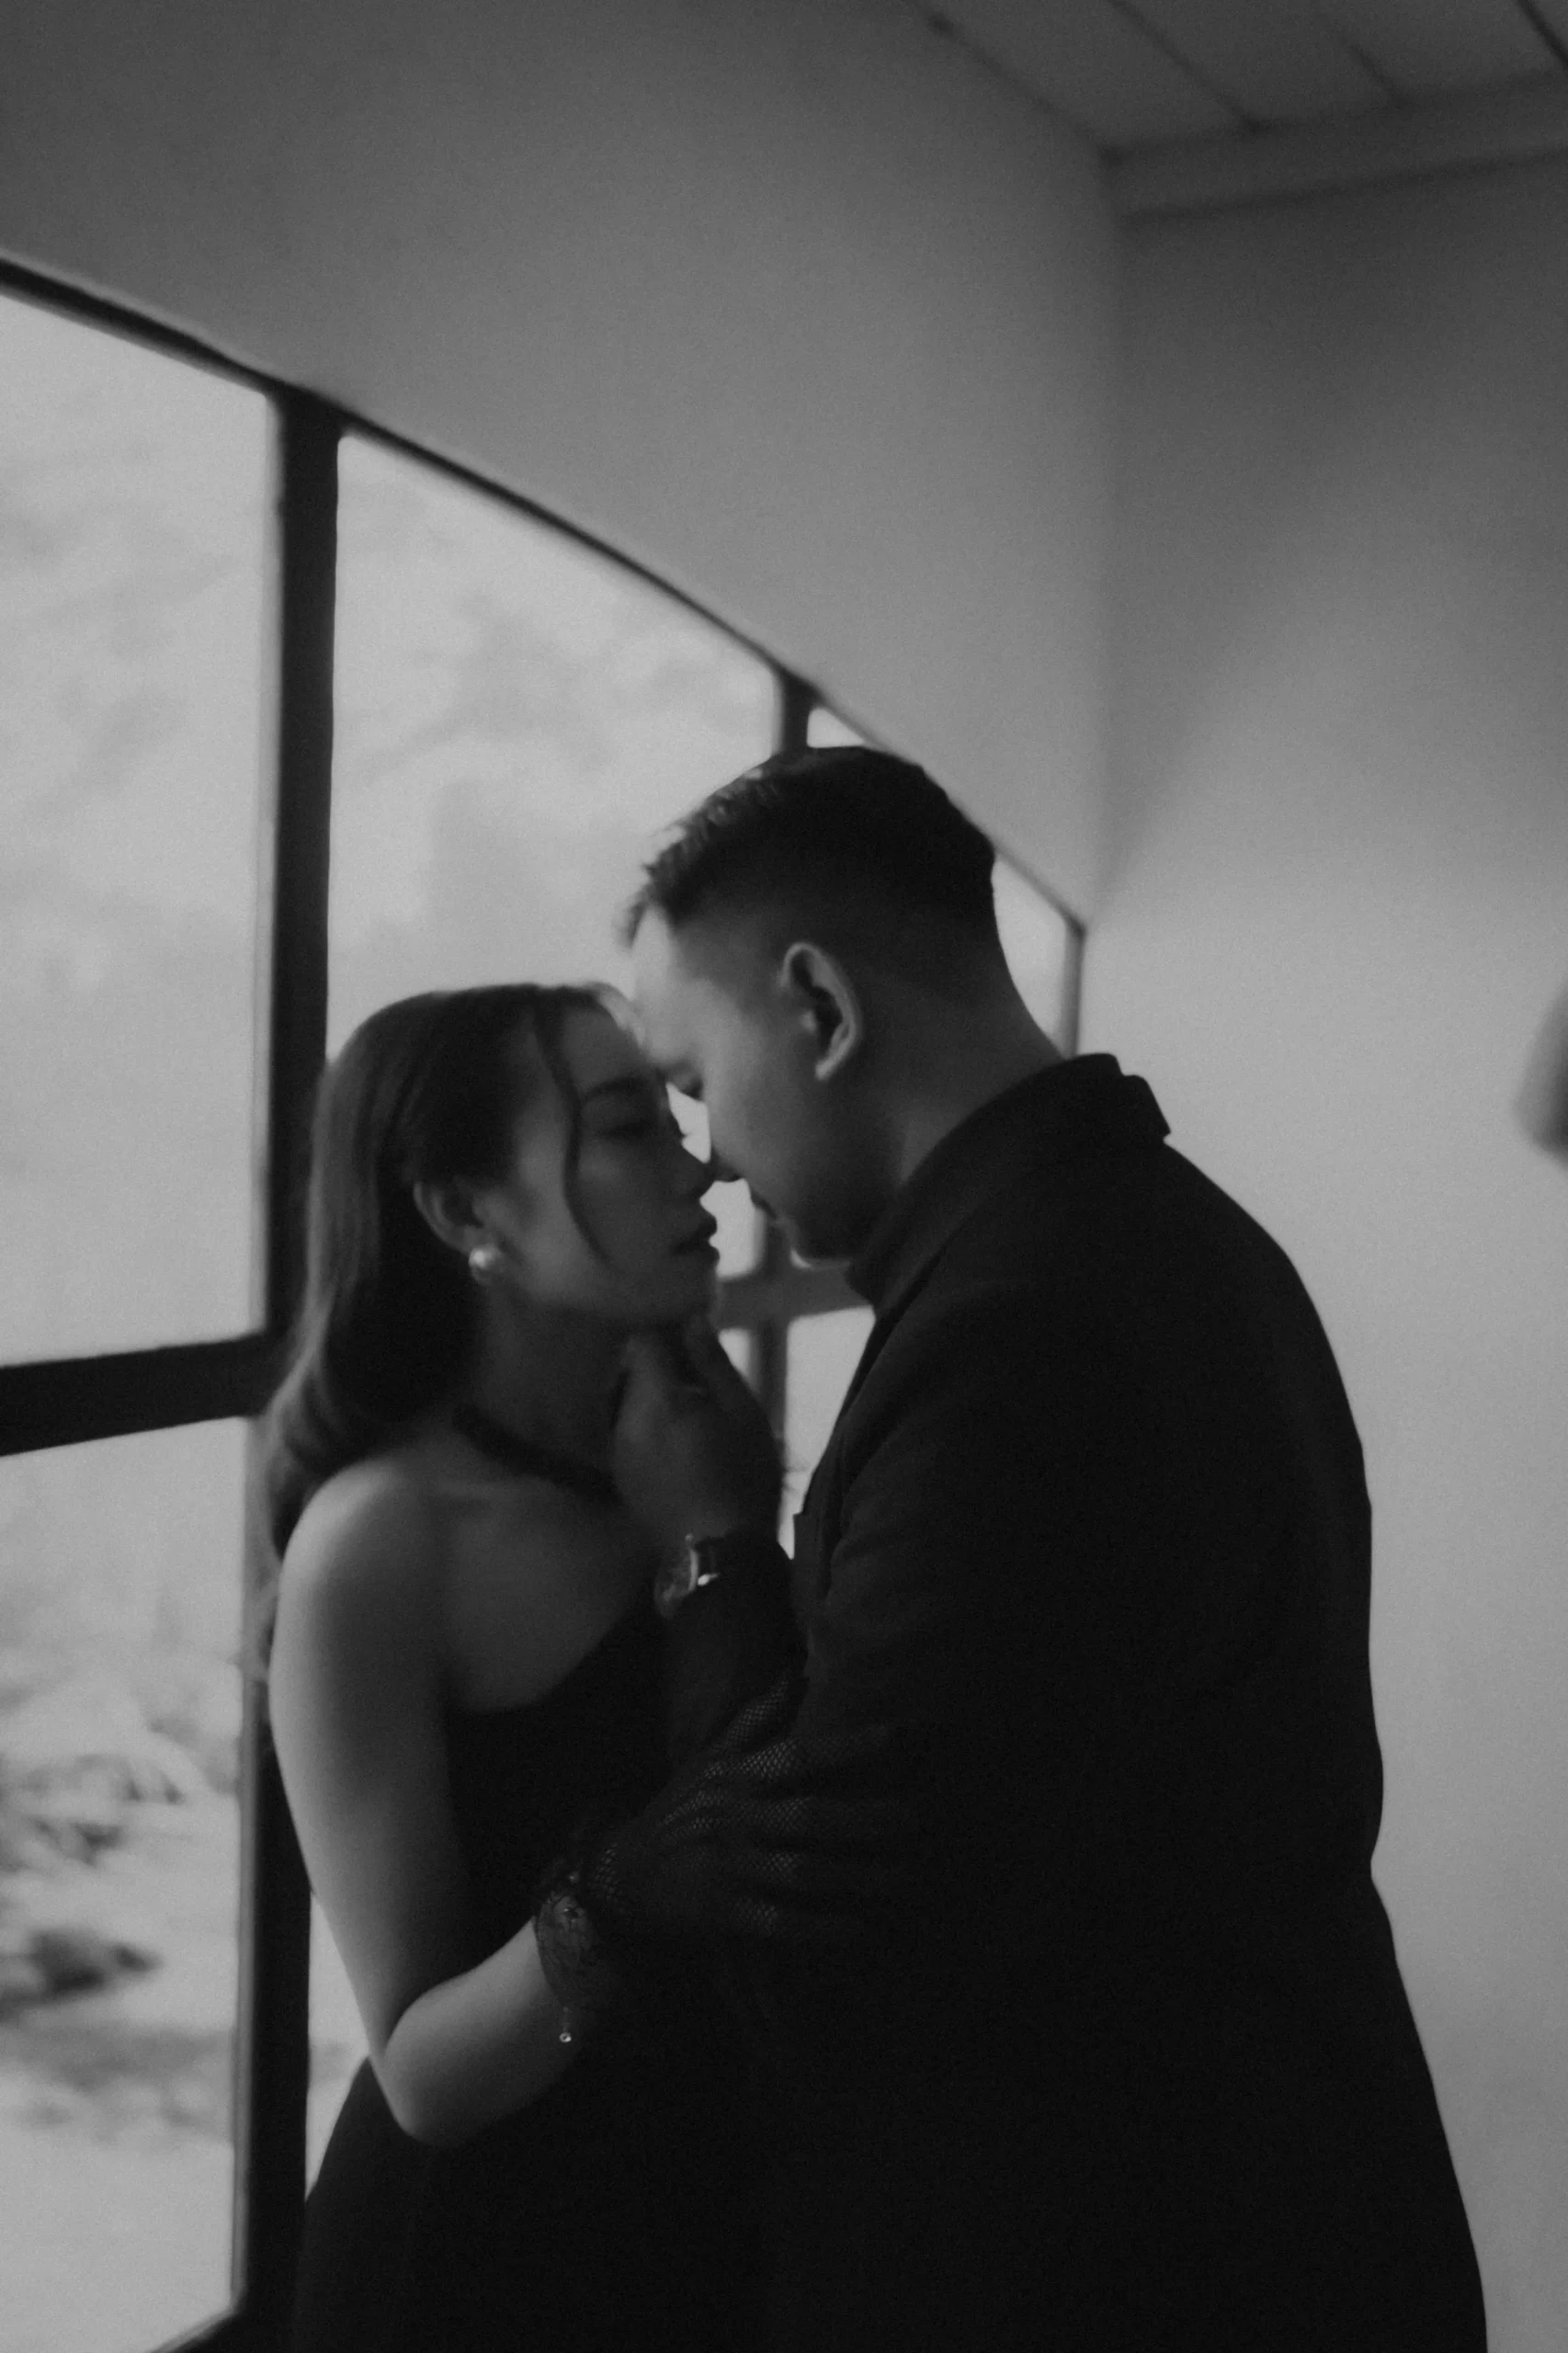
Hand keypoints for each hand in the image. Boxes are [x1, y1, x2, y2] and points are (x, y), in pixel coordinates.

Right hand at [571, 1674, 912, 1947]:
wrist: (621, 1873)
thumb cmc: (679, 1810)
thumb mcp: (709, 1759)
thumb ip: (755, 1720)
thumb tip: (797, 1672)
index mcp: (737, 1777)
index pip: (798, 1754)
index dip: (848, 1745)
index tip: (899, 1736)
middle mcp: (736, 1819)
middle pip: (811, 1816)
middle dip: (869, 1818)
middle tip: (920, 1817)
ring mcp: (731, 1867)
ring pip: (805, 1872)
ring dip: (859, 1877)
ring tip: (907, 1877)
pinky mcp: (725, 1913)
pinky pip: (782, 1921)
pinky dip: (822, 1927)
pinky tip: (861, 1929)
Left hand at [612, 1315, 781, 1550]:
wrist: (718, 1554)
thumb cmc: (742, 1478)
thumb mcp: (743, 1413)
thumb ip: (713, 1363)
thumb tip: (692, 1321)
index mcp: (654, 1399)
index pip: (642, 1342)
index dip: (667, 1333)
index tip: (693, 1340)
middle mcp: (623, 1420)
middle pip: (631, 1372)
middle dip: (662, 1367)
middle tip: (702, 1378)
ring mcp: (617, 1452)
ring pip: (628, 1403)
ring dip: (655, 1399)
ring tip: (695, 1413)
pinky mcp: (620, 1477)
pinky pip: (628, 1434)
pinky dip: (649, 1427)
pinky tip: (681, 1443)